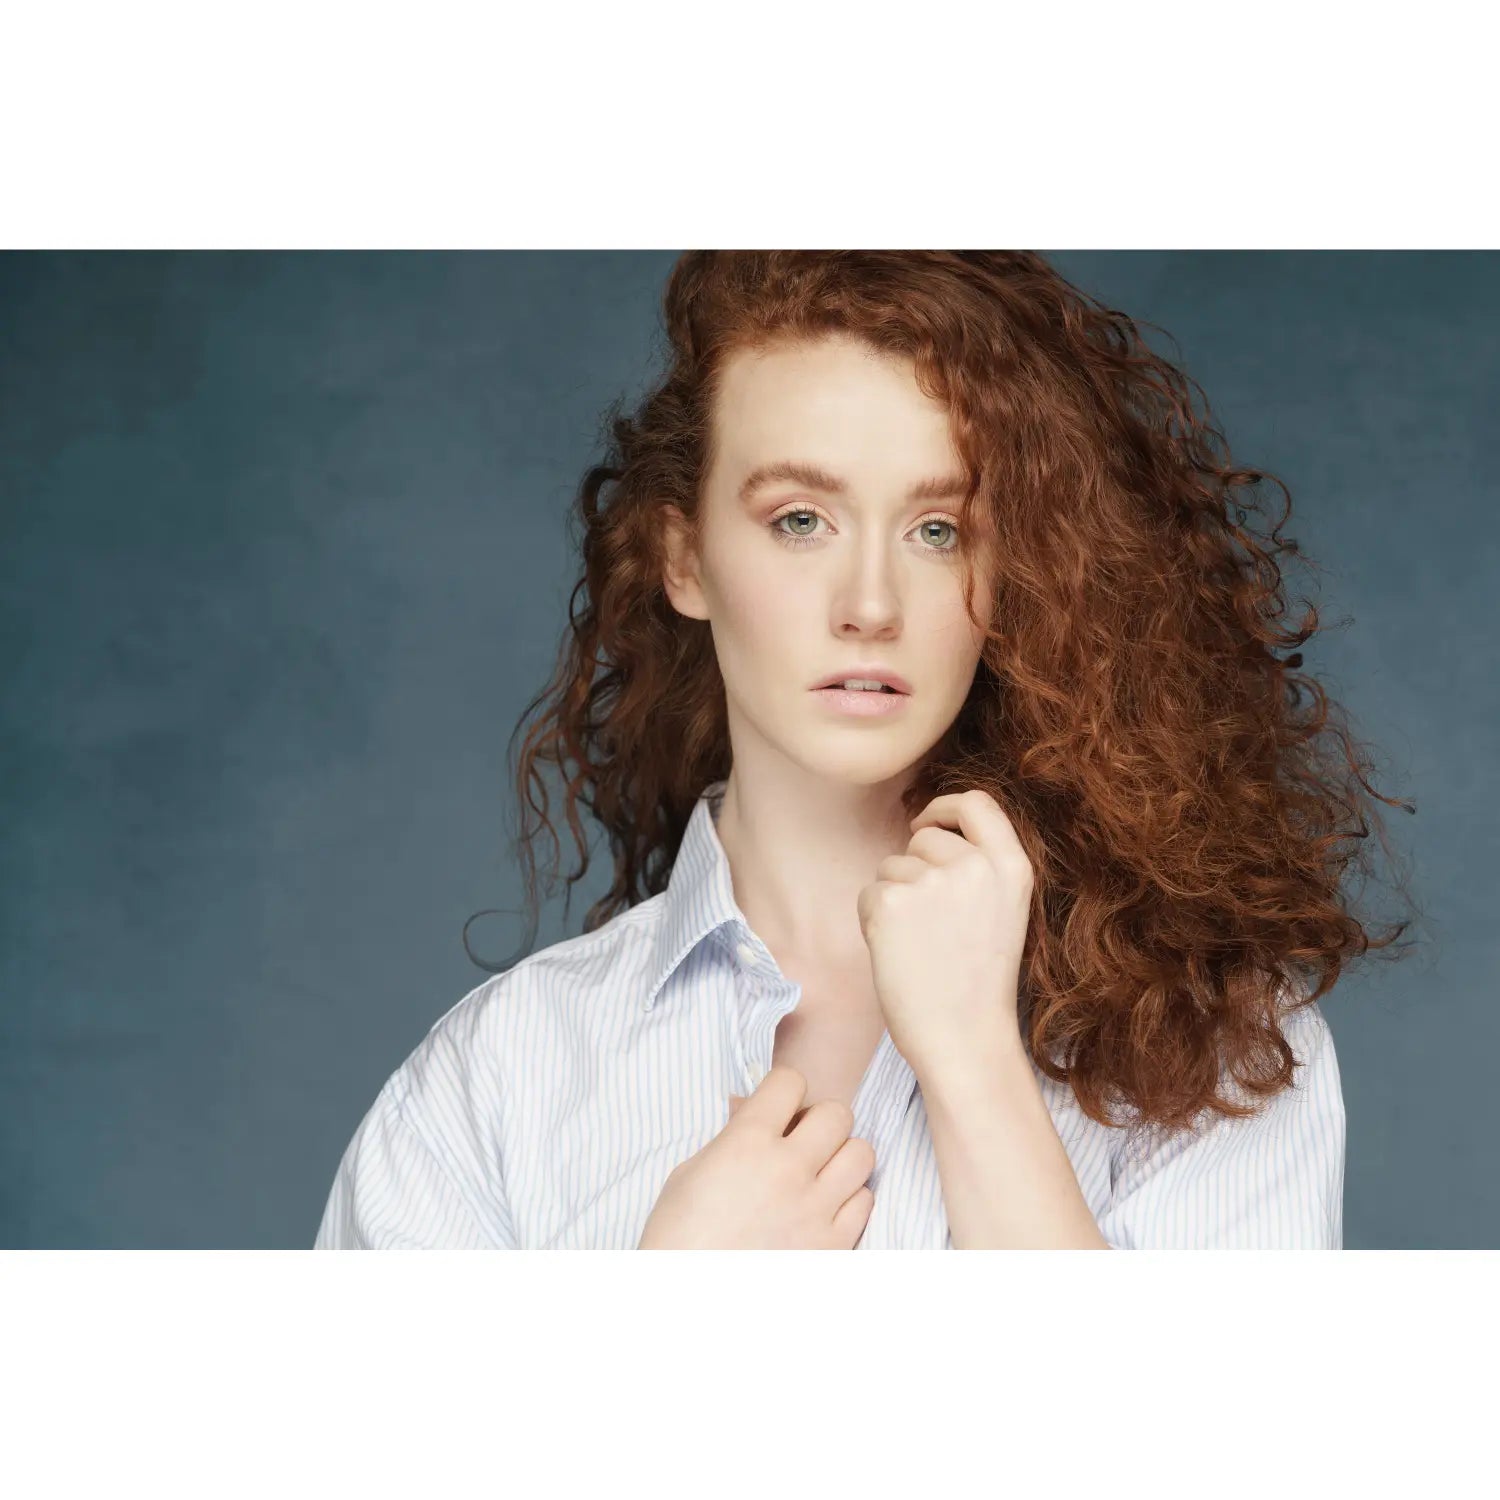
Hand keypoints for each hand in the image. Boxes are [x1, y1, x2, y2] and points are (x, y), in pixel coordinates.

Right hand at [637, 1066, 875, 1248]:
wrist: (683, 1303)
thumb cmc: (676, 1239)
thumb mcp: (689, 1174)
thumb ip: (730, 1138)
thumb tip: (749, 1110)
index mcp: (747, 1142)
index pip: (790, 1081)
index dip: (783, 1089)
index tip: (777, 1107)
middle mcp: (788, 1169)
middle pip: (837, 1114)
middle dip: (820, 1121)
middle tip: (804, 1140)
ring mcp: (815, 1209)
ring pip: (861, 1154)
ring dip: (841, 1158)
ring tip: (821, 1173)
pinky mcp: (832, 1247)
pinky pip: (864, 1202)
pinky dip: (848, 1201)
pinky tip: (824, 1210)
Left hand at [856, 787, 1033, 1073]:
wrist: (964, 1039)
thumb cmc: (977, 983)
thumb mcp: (1003, 911)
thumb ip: (978, 866)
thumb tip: (926, 830)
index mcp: (1012, 866)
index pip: (977, 802)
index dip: (945, 807)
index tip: (926, 823)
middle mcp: (974, 865)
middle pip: (923, 839)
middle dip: (914, 870)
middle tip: (931, 926)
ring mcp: (932, 881)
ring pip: (891, 866)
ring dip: (894, 899)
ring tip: (920, 945)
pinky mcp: (891, 901)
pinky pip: (868, 893)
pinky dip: (873, 921)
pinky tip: (899, 954)